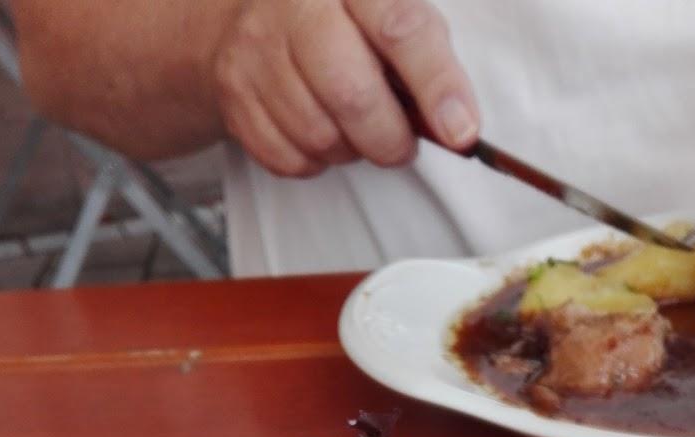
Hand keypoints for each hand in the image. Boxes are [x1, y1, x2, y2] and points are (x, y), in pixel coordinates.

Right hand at [212, 0, 479, 176]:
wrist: (246, 19)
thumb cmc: (340, 24)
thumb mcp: (387, 15)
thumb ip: (423, 60)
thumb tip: (456, 127)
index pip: (400, 29)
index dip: (436, 86)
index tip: (461, 132)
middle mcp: (296, 5)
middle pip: (352, 95)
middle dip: (388, 139)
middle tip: (400, 145)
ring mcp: (257, 50)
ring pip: (320, 136)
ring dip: (350, 150)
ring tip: (354, 130)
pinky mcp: (234, 95)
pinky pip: (289, 158)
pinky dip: (315, 162)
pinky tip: (319, 133)